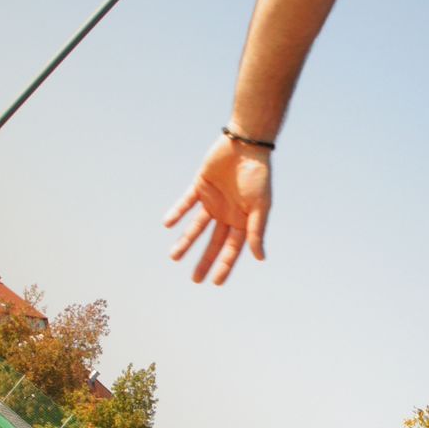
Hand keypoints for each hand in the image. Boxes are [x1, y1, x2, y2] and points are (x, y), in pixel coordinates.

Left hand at [164, 135, 270, 284]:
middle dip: (204, 260)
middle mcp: (227, 213)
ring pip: (197, 226)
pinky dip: (177, 212)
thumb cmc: (258, 175)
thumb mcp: (260, 206)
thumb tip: (259, 258)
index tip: (215, 282)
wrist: (246, 145)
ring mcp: (213, 200)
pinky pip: (186, 202)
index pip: (232, 248)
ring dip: (186, 241)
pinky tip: (167, 224)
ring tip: (173, 257)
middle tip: (195, 280)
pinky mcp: (201, 186)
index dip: (224, 265)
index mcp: (243, 220)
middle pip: (213, 242)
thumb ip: (257, 231)